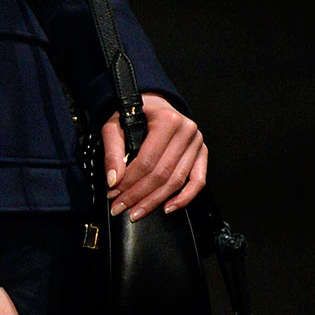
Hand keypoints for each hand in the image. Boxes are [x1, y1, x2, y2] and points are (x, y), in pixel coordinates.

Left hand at [102, 93, 206, 220]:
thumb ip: (112, 151)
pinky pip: (198, 180)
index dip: (129, 182)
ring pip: (177, 181)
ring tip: (137, 212)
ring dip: (155, 201)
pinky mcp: (202, 153)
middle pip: (162, 174)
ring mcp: (197, 142)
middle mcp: (186, 131)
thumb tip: (113, 180)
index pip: (147, 161)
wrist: (153, 103)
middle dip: (138, 195)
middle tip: (120, 208)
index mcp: (167, 120)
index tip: (113, 194)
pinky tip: (168, 208)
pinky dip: (185, 197)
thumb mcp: (115, 125)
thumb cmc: (135, 113)